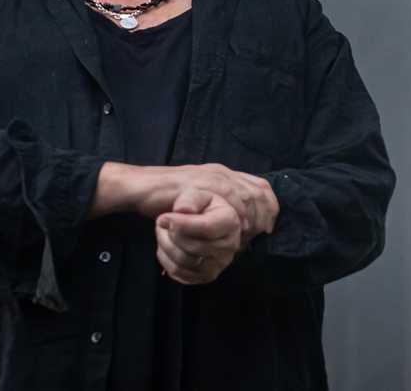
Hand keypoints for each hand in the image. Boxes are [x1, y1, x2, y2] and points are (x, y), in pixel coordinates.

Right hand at [146, 163, 278, 245]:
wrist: (142, 186)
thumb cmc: (170, 195)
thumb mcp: (202, 195)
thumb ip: (220, 202)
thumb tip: (243, 223)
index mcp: (224, 174)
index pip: (261, 187)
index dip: (268, 207)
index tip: (266, 227)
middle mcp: (220, 172)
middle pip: (257, 193)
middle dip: (261, 217)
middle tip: (254, 236)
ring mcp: (208, 177)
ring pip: (244, 197)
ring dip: (247, 220)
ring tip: (242, 237)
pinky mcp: (197, 186)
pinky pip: (224, 199)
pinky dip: (231, 217)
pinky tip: (229, 229)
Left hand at [155, 187, 241, 284]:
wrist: (207, 223)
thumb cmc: (202, 207)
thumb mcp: (197, 194)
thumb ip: (190, 199)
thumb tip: (181, 210)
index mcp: (230, 221)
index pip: (207, 227)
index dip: (182, 224)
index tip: (163, 218)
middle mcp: (230, 246)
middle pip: (194, 246)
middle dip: (172, 234)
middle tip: (162, 222)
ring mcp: (219, 264)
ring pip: (183, 261)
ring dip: (166, 245)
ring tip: (163, 232)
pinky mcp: (205, 276)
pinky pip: (178, 272)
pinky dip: (166, 258)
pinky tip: (167, 244)